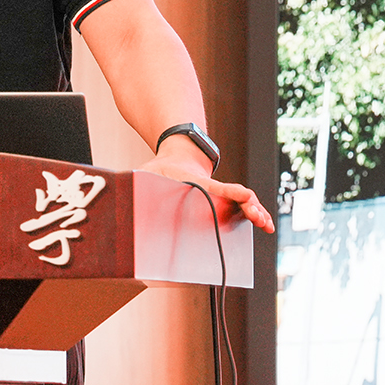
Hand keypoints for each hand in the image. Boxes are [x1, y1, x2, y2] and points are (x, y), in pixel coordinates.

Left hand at [137, 149, 275, 233]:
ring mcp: (221, 194)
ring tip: (265, 224)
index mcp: (197, 182)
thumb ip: (136, 181)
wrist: (177, 158)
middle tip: (258, 217)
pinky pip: (241, 208)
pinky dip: (254, 215)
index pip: (215, 187)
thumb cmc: (160, 171)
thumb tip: (119, 190)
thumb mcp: (146, 173)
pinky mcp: (223, 201)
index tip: (243, 195)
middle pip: (234, 197)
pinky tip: (265, 225)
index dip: (229, 192)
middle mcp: (213, 189)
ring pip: (242, 203)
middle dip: (248, 206)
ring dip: (255, 212)